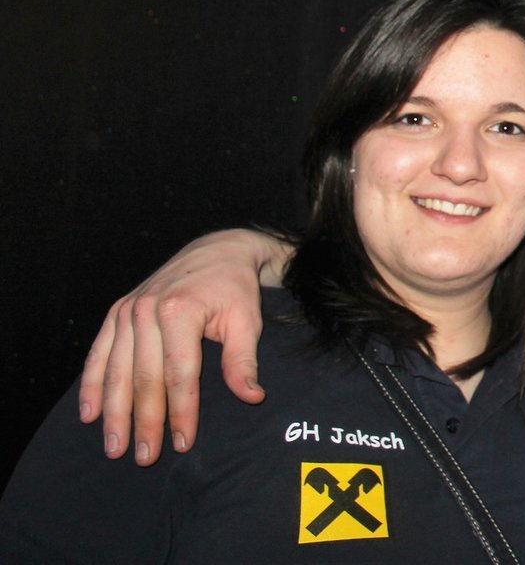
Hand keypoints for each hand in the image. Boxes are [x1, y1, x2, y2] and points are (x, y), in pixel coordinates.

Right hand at [78, 228, 286, 464]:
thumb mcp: (247, 320)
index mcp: (179, 311)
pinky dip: (92, 385)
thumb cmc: (235, 289)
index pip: (178, 374)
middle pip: (143, 378)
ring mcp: (127, 311)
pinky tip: (89, 414)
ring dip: (114, 413)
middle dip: (143, 422)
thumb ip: (243, 360)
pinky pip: (98, 353)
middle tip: (145, 457)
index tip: (182, 443)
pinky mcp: (116, 312)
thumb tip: (251, 397)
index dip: (180, 412)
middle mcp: (145, 310)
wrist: (217, 251)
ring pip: (117, 372)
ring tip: (115, 448)